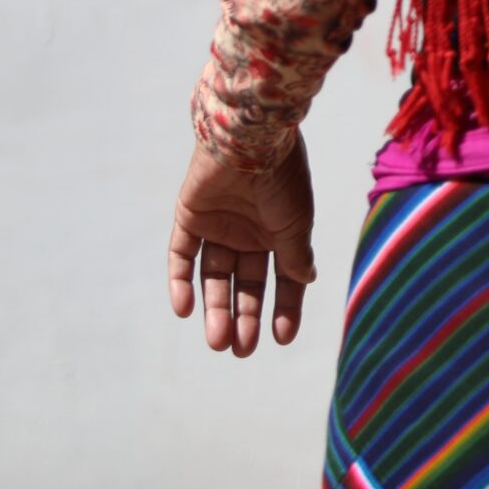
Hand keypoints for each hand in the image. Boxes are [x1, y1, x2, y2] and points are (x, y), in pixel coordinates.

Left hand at [166, 135, 316, 357]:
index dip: (284, 308)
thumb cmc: (282, 179)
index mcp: (281, 231)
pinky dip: (181, 283)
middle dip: (245, 317)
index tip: (282, 338)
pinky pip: (182, 257)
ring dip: (216, 308)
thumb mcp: (297, 223)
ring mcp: (218, 225)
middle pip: (245, 284)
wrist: (250, 138)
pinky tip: (186, 310)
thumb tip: (306, 280)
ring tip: (219, 341)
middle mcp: (249, 231)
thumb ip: (296, 255)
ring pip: (214, 277)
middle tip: (241, 350)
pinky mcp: (189, 218)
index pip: (283, 278)